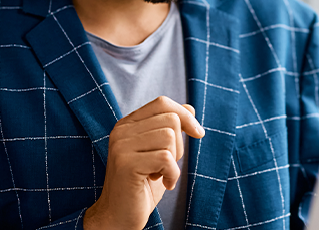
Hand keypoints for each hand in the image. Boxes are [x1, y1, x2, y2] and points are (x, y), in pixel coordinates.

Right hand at [84, 96, 205, 229]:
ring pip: (170, 136)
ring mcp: (121, 146)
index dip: (185, 115)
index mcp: (127, 124)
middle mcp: (121, 131)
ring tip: (160, 174)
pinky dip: (172, 174)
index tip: (198, 133)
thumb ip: (170, 129)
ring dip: (174, 160)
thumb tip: (190, 107)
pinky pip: (166, 158)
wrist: (120, 216)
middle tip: (166, 165)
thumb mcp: (160, 153)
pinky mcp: (126, 163)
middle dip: (179, 145)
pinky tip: (162, 183)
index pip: (162, 103)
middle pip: (170, 120)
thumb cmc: (142, 185)